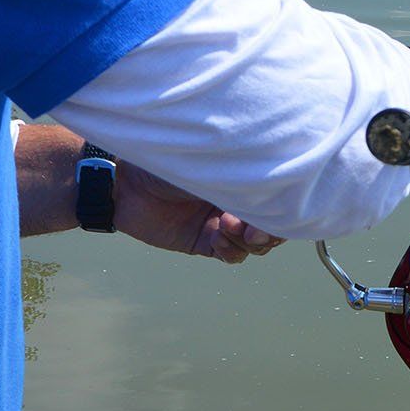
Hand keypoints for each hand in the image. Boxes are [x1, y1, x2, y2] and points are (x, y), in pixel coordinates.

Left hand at [115, 163, 282, 264]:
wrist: (124, 180)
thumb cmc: (166, 156)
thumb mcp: (209, 158)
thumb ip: (240, 169)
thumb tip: (274, 179)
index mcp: (242, 172)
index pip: (279, 194)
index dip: (285, 207)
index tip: (278, 208)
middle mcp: (237, 197)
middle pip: (273, 223)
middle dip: (270, 229)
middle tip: (254, 228)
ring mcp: (222, 221)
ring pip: (255, 243)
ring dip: (249, 240)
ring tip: (228, 227)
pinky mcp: (204, 241)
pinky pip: (231, 254)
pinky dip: (232, 250)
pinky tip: (219, 238)